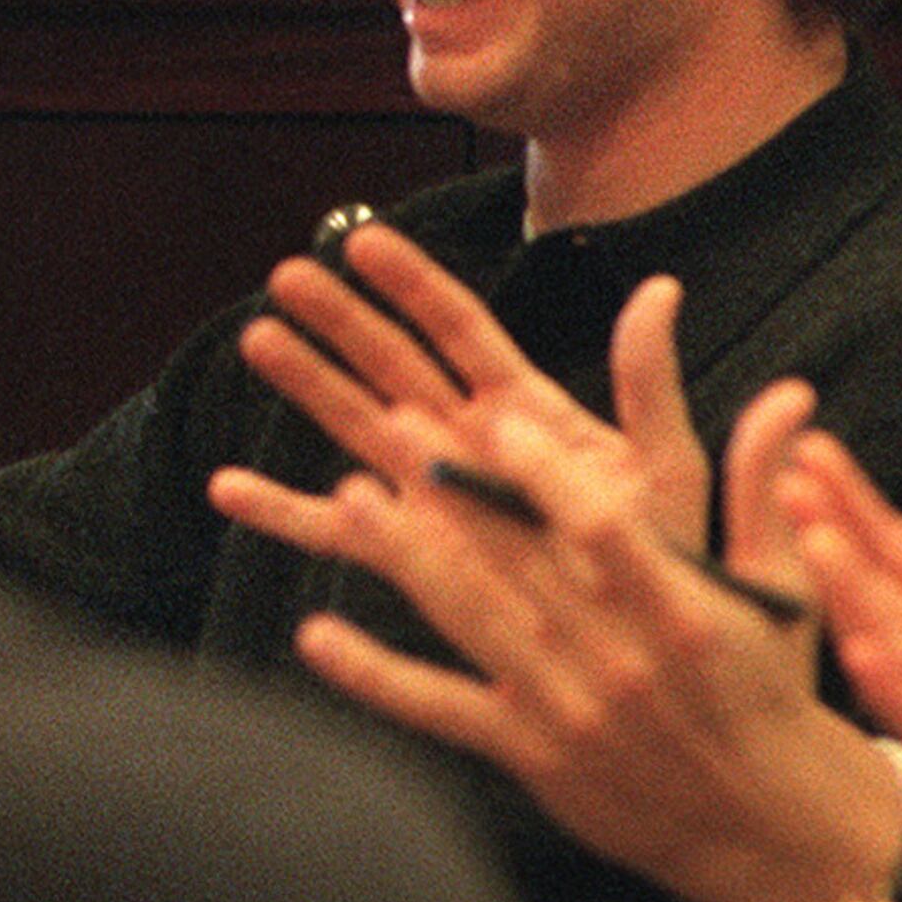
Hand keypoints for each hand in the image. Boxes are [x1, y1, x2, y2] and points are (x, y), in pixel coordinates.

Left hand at [211, 399, 901, 901]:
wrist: (775, 832)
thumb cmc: (775, 698)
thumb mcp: (786, 593)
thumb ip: (763, 491)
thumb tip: (788, 395)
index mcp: (683, 614)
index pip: (603, 528)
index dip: (546, 471)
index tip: (496, 413)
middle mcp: (620, 662)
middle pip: (520, 561)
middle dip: (453, 490)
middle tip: (389, 422)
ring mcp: (567, 712)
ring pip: (472, 621)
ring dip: (406, 558)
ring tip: (348, 496)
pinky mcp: (529, 755)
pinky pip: (437, 710)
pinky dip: (375, 675)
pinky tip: (316, 636)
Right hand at [244, 217, 709, 551]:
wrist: (657, 658)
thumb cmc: (670, 564)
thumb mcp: (666, 469)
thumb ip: (649, 386)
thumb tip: (660, 292)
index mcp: (529, 414)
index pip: (461, 330)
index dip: (412, 284)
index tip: (364, 242)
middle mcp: (470, 446)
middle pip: (395, 366)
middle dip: (340, 320)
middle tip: (286, 276)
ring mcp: (436, 499)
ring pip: (357, 429)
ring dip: (307, 386)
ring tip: (256, 340)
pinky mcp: (414, 558)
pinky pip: (338, 534)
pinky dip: (283, 513)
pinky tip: (231, 491)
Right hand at [782, 372, 901, 853]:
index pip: (892, 545)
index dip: (849, 499)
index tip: (808, 444)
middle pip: (869, 586)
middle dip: (824, 534)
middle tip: (785, 479)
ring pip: (883, 644)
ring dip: (844, 597)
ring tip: (812, 539)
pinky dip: (890, 680)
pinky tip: (862, 641)